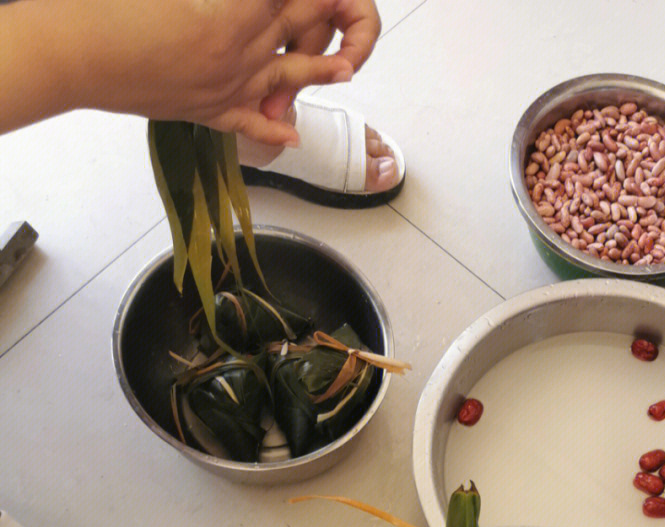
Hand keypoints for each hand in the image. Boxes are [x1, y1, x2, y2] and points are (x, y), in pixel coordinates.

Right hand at [43, 0, 381, 144]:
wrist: (78, 53)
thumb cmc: (112, 8)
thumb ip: (219, 0)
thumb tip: (237, 8)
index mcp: (232, 12)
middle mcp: (240, 52)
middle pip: (294, 29)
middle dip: (319, 16)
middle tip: (343, 8)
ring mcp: (227, 86)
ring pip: (286, 78)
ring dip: (317, 71)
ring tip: (345, 68)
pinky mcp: (206, 110)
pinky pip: (250, 123)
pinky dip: (273, 128)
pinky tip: (293, 134)